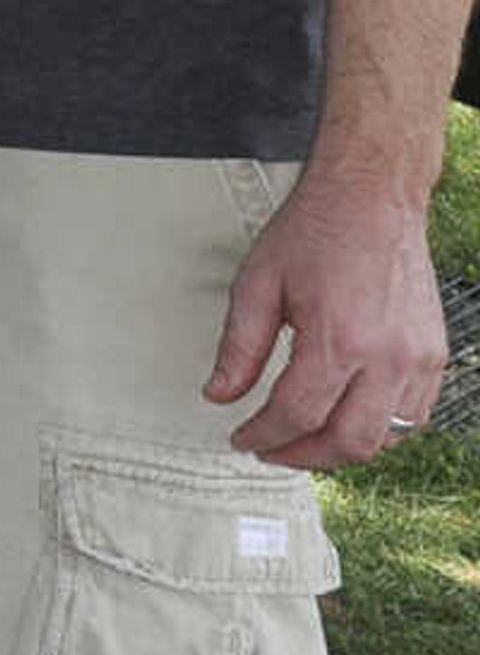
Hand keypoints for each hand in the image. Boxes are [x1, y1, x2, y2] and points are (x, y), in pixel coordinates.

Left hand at [207, 163, 445, 468]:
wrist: (371, 199)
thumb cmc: (315, 233)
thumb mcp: (257, 284)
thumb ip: (238, 347)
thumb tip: (219, 395)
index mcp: (339, 338)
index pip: (297, 414)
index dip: (264, 435)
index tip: (241, 437)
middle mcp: (388, 356)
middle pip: (348, 440)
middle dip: (303, 455)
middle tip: (270, 449)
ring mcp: (419, 358)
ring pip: (386, 437)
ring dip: (342, 448)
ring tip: (304, 439)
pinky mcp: (435, 354)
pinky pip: (413, 416)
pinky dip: (379, 429)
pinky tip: (346, 418)